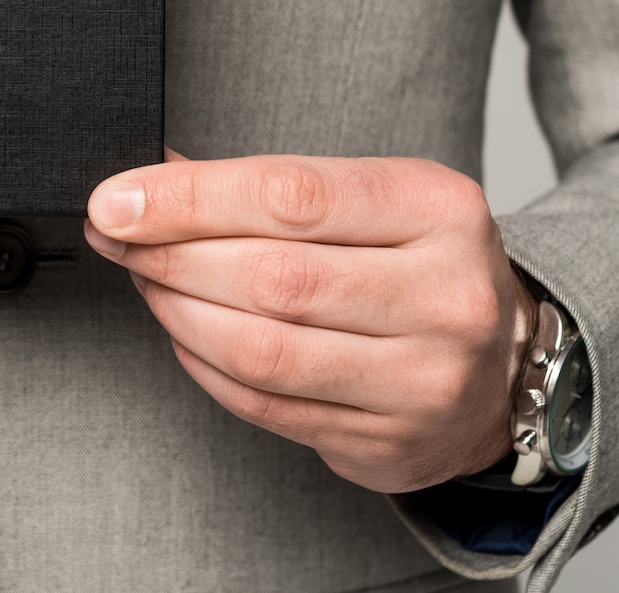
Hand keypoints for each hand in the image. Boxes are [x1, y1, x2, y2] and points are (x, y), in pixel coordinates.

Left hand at [85, 152, 535, 492]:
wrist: (502, 366)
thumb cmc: (417, 264)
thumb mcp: (371, 200)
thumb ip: (270, 189)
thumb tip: (153, 177)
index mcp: (440, 209)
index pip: (292, 195)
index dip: (188, 199)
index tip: (116, 200)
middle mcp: (444, 296)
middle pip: (271, 276)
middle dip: (170, 255)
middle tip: (117, 238)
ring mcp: (423, 379)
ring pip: (262, 349)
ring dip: (177, 312)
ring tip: (146, 281)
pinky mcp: (388, 442)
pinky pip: (264, 405)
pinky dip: (204, 364)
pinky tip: (184, 332)